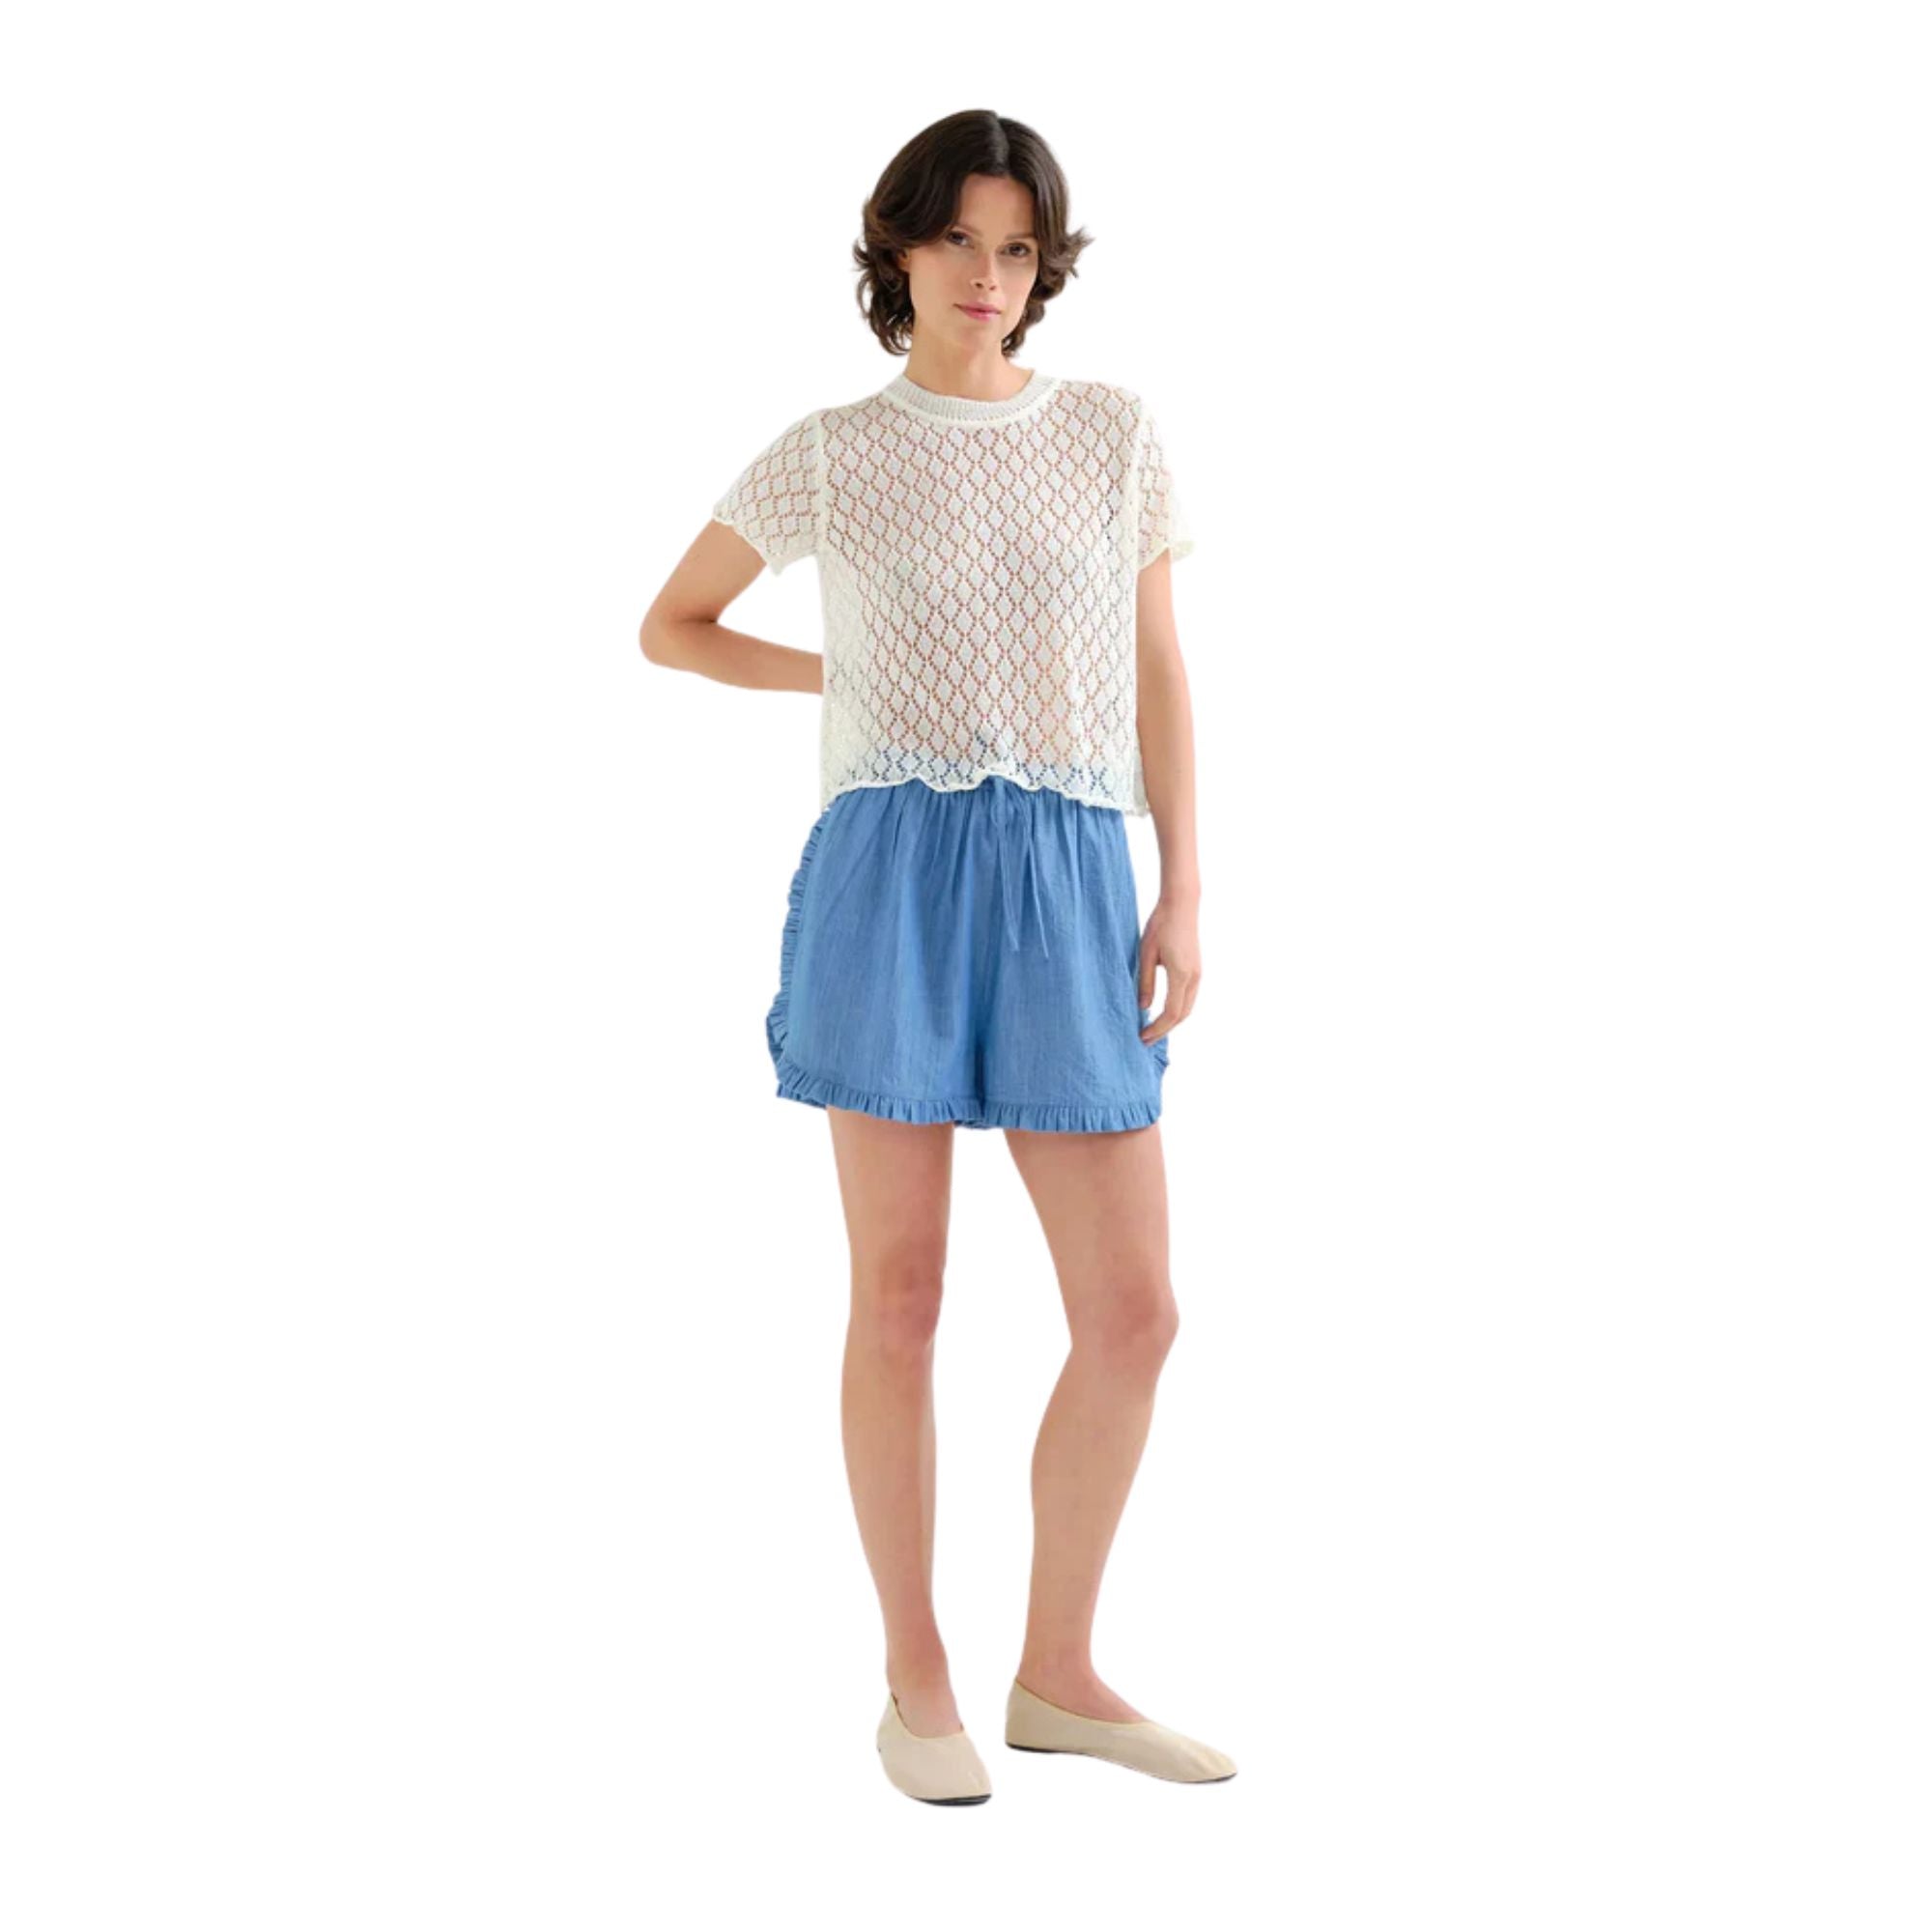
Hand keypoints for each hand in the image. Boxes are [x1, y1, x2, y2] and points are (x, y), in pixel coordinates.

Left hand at [1138, 895, 1200, 1045]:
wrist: (1181, 905)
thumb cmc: (1160, 925)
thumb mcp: (1145, 954)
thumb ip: (1145, 982)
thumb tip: (1143, 1008)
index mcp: (1181, 975)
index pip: (1171, 1013)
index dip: (1157, 1029)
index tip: (1142, 1038)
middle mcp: (1194, 977)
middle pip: (1182, 1015)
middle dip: (1164, 1030)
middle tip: (1144, 1040)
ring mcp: (1198, 973)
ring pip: (1187, 1008)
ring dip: (1171, 1022)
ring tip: (1152, 1030)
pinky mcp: (1196, 969)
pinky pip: (1188, 998)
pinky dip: (1177, 1011)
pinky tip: (1163, 1013)